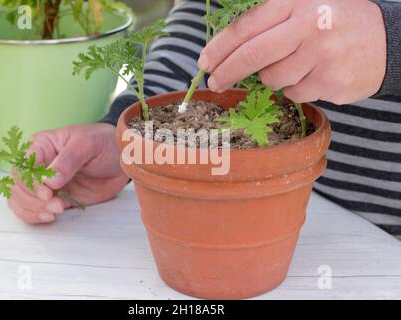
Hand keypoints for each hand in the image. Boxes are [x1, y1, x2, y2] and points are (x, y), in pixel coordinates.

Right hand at [8, 123, 128, 223]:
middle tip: (56, 204)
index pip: (22, 165)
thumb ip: (69, 160)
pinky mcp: (55, 198)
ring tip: (57, 210)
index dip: (30, 182)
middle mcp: (39, 165)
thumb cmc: (104, 143)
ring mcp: (45, 183)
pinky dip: (36, 216)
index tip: (47, 192)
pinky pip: (34, 210)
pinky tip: (51, 216)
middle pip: (18, 185)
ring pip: (21, 200)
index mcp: (41, 146)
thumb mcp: (88, 143)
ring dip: (34, 209)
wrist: (122, 159)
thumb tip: (50, 181)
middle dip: (33, 198)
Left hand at [200, 0, 386, 103]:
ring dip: (273, 77)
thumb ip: (269, 20)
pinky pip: (294, 93)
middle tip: (215, 82)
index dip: (220, 48)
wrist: (388, 40)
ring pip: (272, 78)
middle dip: (227, 72)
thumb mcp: (304, 5)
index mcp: (296, 2)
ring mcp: (320, 56)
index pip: (245, 27)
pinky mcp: (329, 82)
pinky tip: (313, 74)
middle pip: (251, 56)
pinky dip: (296, 87)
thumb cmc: (336, 22)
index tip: (204, 62)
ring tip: (296, 63)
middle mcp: (307, 26)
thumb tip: (227, 48)